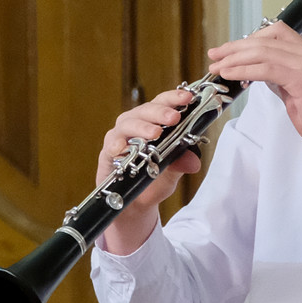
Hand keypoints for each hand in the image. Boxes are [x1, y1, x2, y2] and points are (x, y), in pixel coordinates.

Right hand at [96, 89, 203, 254]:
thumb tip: (194, 162)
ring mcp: (120, 137)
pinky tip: (122, 147)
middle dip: (160, 112)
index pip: (163, 103)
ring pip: (128, 123)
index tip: (188, 98)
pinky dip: (116, 145)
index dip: (174, 98)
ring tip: (155, 133)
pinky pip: (110, 145)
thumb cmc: (154, 180)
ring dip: (142, 127)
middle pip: (145, 110)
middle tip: (174, 118)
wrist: (136, 205)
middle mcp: (135, 125)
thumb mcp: (173, 172)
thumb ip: (182, 163)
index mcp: (153, 122)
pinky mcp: (107, 153)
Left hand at [207, 23, 301, 164]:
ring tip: (217, 68)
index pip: (274, 32)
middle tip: (214, 55)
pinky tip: (230, 75)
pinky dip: (244, 70)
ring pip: (262, 52)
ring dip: (235, 59)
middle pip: (264, 40)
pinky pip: (266, 68)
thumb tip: (254, 69)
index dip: (248, 38)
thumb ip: (277, 74)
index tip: (228, 50)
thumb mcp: (292, 88)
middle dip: (235, 47)